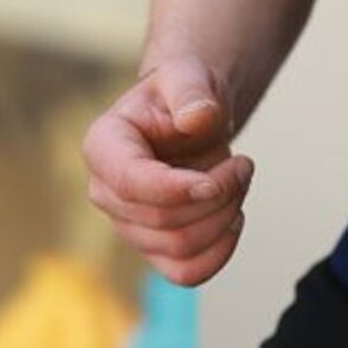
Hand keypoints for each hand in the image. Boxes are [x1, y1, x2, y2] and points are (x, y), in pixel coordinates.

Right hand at [81, 56, 254, 286]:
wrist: (193, 115)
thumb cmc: (185, 93)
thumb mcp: (188, 75)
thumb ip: (191, 91)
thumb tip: (196, 119)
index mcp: (104, 147)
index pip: (131, 184)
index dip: (177, 189)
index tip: (217, 178)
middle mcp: (107, 191)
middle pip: (162, 221)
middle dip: (217, 195)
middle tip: (243, 165)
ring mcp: (128, 224)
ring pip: (179, 248)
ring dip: (225, 217)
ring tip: (240, 181)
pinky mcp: (154, 246)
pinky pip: (185, 272)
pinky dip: (220, 253)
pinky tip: (234, 218)